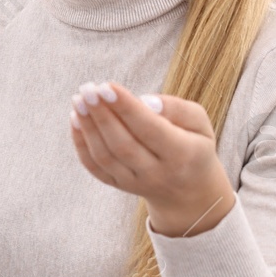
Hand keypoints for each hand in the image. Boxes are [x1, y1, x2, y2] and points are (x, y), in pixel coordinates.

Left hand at [69, 80, 236, 237]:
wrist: (188, 190)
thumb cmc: (194, 144)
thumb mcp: (200, 123)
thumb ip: (177, 108)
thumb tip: (145, 101)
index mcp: (182, 154)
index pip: (150, 129)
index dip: (126, 108)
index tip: (106, 85)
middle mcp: (156, 173)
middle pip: (122, 144)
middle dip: (101, 114)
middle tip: (87, 88)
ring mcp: (134, 183)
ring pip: (105, 156)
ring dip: (87, 126)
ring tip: (78, 99)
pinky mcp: (118, 186)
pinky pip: (94, 167)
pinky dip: (81, 143)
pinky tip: (75, 119)